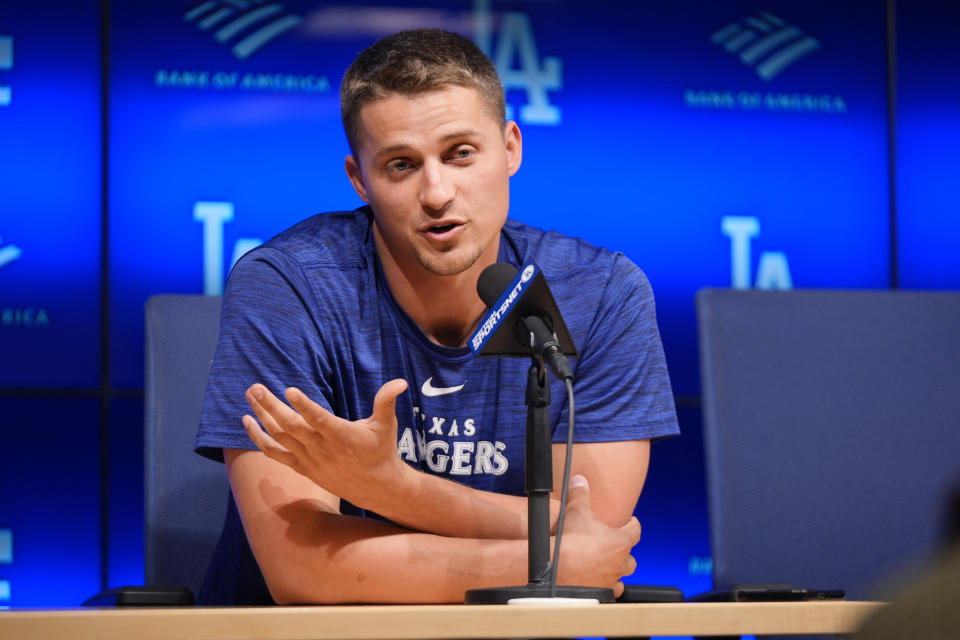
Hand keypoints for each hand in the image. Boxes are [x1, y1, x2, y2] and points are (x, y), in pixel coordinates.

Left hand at [242, 379, 408, 508]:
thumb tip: (400, 381)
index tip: (289, 389)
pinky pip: (275, 454)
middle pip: (291, 426)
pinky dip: (259, 439)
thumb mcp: (387, 425)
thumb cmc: (382, 450)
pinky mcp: (303, 468)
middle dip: (271, 406)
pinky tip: (248, 422)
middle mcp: (323, 449)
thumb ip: (386, 401)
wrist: (377, 487)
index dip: (304, 405)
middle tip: (256, 388)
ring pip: (280, 437)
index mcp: (342, 436)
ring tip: (250, 396)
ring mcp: (310, 460)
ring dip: (262, 417)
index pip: (319, 419)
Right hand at [556, 475, 640, 597]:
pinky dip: (606, 587)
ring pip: (622, 577)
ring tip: (610, 568)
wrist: (559, 570)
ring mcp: (610, 579)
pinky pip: (609, 592)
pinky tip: (599, 585)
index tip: (632, 521)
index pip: (635, 531)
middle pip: (631, 558)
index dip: (633, 524)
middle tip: (618, 546)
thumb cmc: (571, 541)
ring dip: (618, 572)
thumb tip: (579, 479)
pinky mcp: (600, 592)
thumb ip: (580, 494)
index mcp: (620, 541)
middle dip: (626, 552)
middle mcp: (620, 562)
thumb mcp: (576, 511)